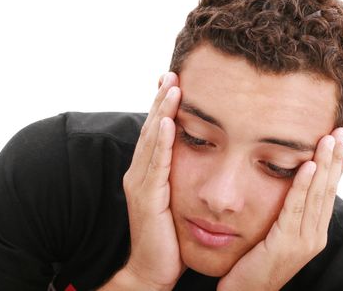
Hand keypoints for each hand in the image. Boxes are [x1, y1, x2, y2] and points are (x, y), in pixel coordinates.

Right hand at [119, 72, 184, 289]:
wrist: (155, 268)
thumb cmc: (170, 233)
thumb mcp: (178, 196)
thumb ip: (182, 173)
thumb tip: (202, 152)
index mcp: (150, 171)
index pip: (157, 131)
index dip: (164, 105)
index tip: (175, 80)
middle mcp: (141, 173)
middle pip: (152, 128)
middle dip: (162, 100)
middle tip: (172, 73)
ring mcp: (141, 184)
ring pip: (152, 140)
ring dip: (161, 111)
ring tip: (171, 87)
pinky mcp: (147, 199)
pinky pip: (156, 165)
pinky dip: (161, 142)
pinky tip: (167, 122)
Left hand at [217, 128, 342, 290]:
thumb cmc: (255, 262)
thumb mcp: (276, 232)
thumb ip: (288, 210)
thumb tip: (294, 184)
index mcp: (315, 232)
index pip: (330, 191)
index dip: (338, 165)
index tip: (342, 140)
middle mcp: (314, 236)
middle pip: (329, 190)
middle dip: (335, 159)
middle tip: (339, 130)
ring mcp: (303, 242)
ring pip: (317, 196)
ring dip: (324, 165)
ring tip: (328, 139)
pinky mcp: (286, 245)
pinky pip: (295, 209)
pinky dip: (303, 185)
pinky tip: (308, 165)